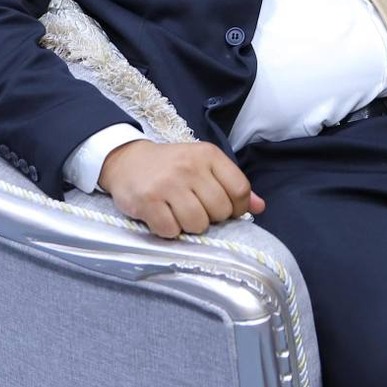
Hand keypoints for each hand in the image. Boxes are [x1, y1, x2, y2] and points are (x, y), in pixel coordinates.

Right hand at [97, 140, 263, 238]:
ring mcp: (168, 184)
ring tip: (179, 213)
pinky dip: (169, 230)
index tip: (224, 210)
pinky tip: (162, 217)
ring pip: (198, 224)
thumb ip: (232, 185)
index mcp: (208, 155)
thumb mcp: (204, 166)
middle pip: (220, 211)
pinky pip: (171, 231)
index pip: (239, 189)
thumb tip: (259, 207)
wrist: (127, 161)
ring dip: (190, 226)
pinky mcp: (148, 201)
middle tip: (195, 209)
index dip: (236, 208)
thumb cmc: (171, 166)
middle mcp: (189, 167)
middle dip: (211, 218)